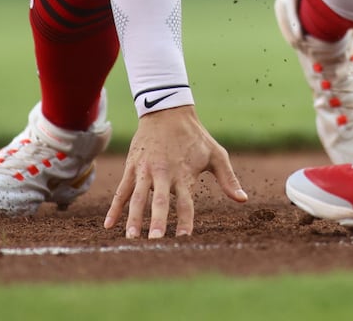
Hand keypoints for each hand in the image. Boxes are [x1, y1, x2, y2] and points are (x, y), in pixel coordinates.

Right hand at [104, 104, 245, 238]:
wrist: (167, 111)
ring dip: (133, 218)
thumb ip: (228, 179)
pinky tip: (109, 225)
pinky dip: (114, 208)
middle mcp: (163, 174)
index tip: (184, 238)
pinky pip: (122, 191)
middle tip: (155, 240)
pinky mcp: (132, 167)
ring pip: (136, 197)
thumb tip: (243, 200)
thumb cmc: (195, 137)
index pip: (186, 202)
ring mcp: (145, 171)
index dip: (185, 220)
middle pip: (159, 201)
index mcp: (184, 174)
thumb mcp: (216, 154)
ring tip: (131, 238)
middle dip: (157, 221)